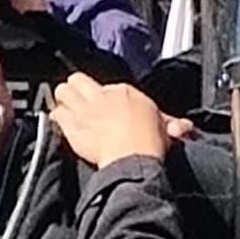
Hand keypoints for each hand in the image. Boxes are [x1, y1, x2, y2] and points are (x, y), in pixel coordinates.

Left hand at [51, 73, 192, 168]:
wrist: (133, 158)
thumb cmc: (150, 144)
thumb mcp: (166, 127)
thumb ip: (170, 123)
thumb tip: (183, 128)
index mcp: (124, 91)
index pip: (104, 86)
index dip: (102, 98)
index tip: (105, 110)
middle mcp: (102, 96)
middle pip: (78, 80)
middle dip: (76, 89)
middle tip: (78, 101)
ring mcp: (85, 109)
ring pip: (62, 91)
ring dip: (63, 101)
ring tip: (67, 111)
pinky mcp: (72, 126)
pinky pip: (56, 114)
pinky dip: (57, 119)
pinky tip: (61, 125)